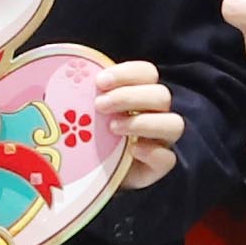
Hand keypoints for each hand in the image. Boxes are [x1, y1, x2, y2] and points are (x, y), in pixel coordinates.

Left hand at [98, 56, 183, 199]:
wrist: (91, 171)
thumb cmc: (90, 133)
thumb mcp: (87, 111)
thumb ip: (86, 95)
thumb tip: (72, 78)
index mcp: (141, 93)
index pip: (147, 73)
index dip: (126, 73)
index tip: (99, 82)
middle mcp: (156, 113)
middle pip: (162, 95)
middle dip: (129, 97)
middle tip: (99, 105)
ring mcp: (161, 140)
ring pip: (174, 124)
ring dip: (142, 123)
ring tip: (112, 128)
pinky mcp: (158, 166)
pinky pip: (167, 158)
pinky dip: (151, 152)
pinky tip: (130, 151)